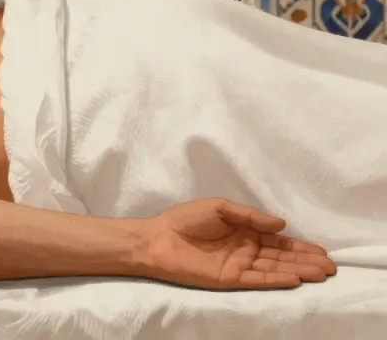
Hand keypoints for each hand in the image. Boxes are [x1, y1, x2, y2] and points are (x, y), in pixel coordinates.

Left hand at [144, 198, 336, 289]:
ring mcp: (239, 265)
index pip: (278, 241)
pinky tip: (294, 279)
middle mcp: (246, 250)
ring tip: (320, 273)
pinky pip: (257, 279)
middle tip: (330, 266)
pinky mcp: (229, 279)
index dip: (299, 246)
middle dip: (305, 261)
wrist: (157, 238)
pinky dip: (276, 279)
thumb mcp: (220, 208)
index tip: (322, 251)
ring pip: (274, 269)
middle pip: (281, 257)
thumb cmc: (185, 219)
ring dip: (297, 271)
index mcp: (244, 232)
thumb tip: (281, 224)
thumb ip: (250, 216)